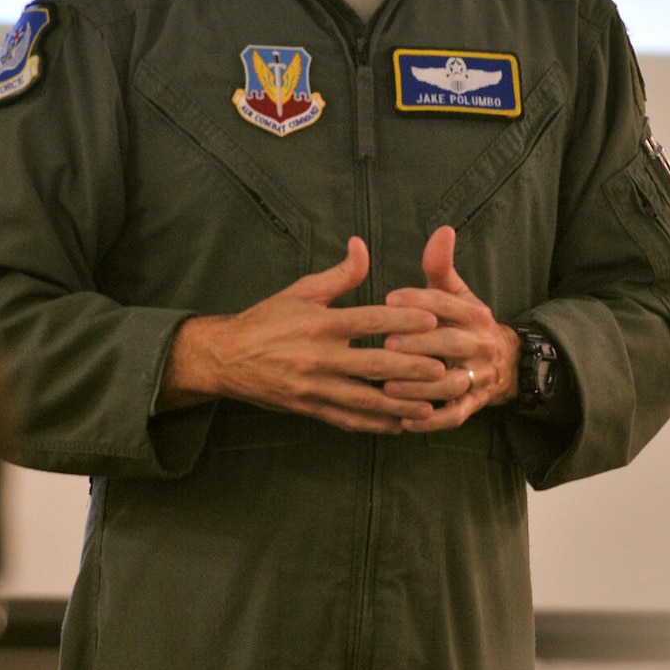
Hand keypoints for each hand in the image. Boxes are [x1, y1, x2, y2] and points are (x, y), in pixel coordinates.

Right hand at [160, 237, 445, 432]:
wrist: (225, 358)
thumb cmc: (267, 320)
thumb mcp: (301, 291)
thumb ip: (339, 275)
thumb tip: (362, 245)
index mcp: (319, 324)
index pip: (369, 321)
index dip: (403, 321)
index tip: (433, 320)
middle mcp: (318, 357)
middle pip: (373, 365)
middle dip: (411, 369)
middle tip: (443, 370)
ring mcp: (314, 387)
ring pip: (364, 400)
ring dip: (400, 405)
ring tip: (431, 406)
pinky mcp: (309, 408)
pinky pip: (347, 420)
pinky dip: (375, 424)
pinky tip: (399, 424)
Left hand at [382, 226, 521, 431]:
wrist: (507, 363)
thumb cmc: (466, 324)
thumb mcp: (458, 294)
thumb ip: (442, 267)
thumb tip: (442, 230)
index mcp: (476, 315)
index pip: (448, 304)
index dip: (420, 301)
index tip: (389, 298)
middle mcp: (481, 345)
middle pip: (451, 344)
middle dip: (419, 344)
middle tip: (385, 344)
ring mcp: (479, 377)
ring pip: (451, 384)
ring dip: (420, 386)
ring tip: (387, 386)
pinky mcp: (475, 405)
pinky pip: (455, 416)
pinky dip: (431, 421)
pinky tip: (403, 421)